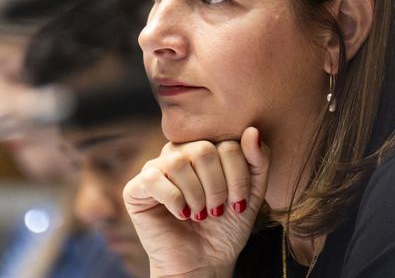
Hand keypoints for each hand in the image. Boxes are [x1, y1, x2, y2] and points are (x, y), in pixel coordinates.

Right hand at [123, 127, 268, 277]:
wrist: (204, 264)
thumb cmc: (226, 228)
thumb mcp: (251, 194)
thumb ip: (258, 161)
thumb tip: (252, 130)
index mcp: (206, 148)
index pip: (228, 144)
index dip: (238, 176)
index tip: (237, 202)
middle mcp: (179, 153)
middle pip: (203, 150)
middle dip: (217, 187)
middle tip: (216, 210)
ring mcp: (156, 168)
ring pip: (178, 162)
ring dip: (196, 195)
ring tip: (199, 213)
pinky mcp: (136, 188)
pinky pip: (153, 177)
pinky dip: (173, 199)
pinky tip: (180, 214)